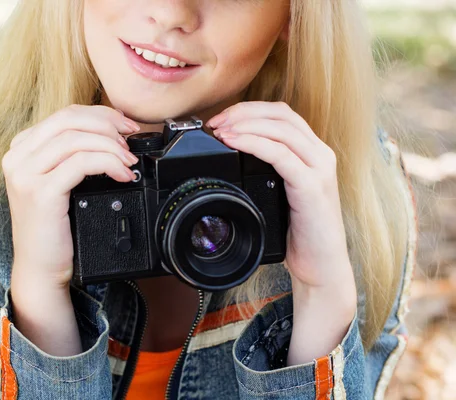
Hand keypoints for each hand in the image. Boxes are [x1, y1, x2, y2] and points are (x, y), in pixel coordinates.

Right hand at [2, 105, 140, 286]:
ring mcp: (25, 174)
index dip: (101, 114)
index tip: (126, 126)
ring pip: (76, 139)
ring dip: (111, 146)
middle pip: (69, 119)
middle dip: (108, 125)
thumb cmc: (54, 226)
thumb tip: (113, 132)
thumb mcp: (60, 181)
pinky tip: (122, 174)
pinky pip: (81, 163)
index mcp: (21, 148)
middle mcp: (18, 157)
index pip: (65, 114)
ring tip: (128, 161)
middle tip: (131, 140)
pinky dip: (108, 163)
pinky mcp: (40, 193)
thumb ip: (74, 155)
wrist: (41, 266)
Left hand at [207, 101, 355, 362]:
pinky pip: (280, 154)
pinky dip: (253, 143)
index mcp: (314, 152)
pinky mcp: (312, 186)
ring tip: (220, 130)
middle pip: (280, 114)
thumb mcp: (281, 194)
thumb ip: (267, 171)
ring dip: (245, 124)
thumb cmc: (298, 233)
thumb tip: (232, 154)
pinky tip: (234, 143)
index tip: (221, 118)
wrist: (321, 266)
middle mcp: (321, 154)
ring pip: (281, 129)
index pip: (282, 114)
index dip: (249, 110)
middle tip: (215, 122)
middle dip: (243, 112)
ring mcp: (319, 169)